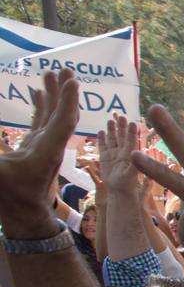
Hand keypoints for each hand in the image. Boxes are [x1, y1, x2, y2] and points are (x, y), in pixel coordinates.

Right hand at [0, 69, 78, 235]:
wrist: (22, 217)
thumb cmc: (9, 196)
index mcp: (47, 152)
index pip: (63, 122)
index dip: (67, 101)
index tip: (72, 82)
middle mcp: (51, 146)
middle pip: (62, 114)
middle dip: (63, 92)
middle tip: (65, 69)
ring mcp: (45, 146)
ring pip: (53, 116)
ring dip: (54, 95)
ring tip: (52, 73)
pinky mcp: (37, 148)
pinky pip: (44, 122)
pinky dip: (43, 106)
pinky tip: (39, 92)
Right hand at [96, 115, 141, 197]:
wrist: (118, 191)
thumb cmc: (127, 184)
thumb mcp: (132, 174)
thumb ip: (134, 164)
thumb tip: (134, 153)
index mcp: (130, 155)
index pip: (131, 140)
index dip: (131, 132)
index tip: (132, 122)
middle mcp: (122, 153)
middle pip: (121, 137)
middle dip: (121, 127)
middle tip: (120, 116)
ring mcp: (113, 155)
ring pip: (112, 140)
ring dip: (111, 130)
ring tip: (110, 120)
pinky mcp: (105, 158)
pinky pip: (103, 147)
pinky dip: (101, 140)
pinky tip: (100, 131)